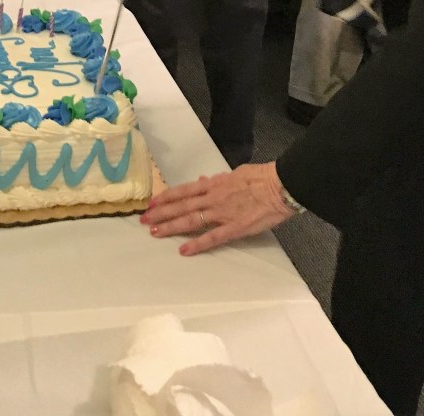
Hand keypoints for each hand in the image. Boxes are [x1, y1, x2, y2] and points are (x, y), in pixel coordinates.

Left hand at [140, 163, 293, 254]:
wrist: (279, 186)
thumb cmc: (261, 178)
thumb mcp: (236, 174)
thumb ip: (218, 181)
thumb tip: (205, 182)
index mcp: (215, 184)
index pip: (184, 190)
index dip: (166, 197)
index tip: (152, 202)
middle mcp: (213, 198)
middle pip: (182, 206)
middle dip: (161, 213)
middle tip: (144, 220)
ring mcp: (222, 213)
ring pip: (191, 220)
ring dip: (171, 226)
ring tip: (155, 232)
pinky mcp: (234, 228)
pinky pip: (212, 237)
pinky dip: (197, 244)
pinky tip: (183, 250)